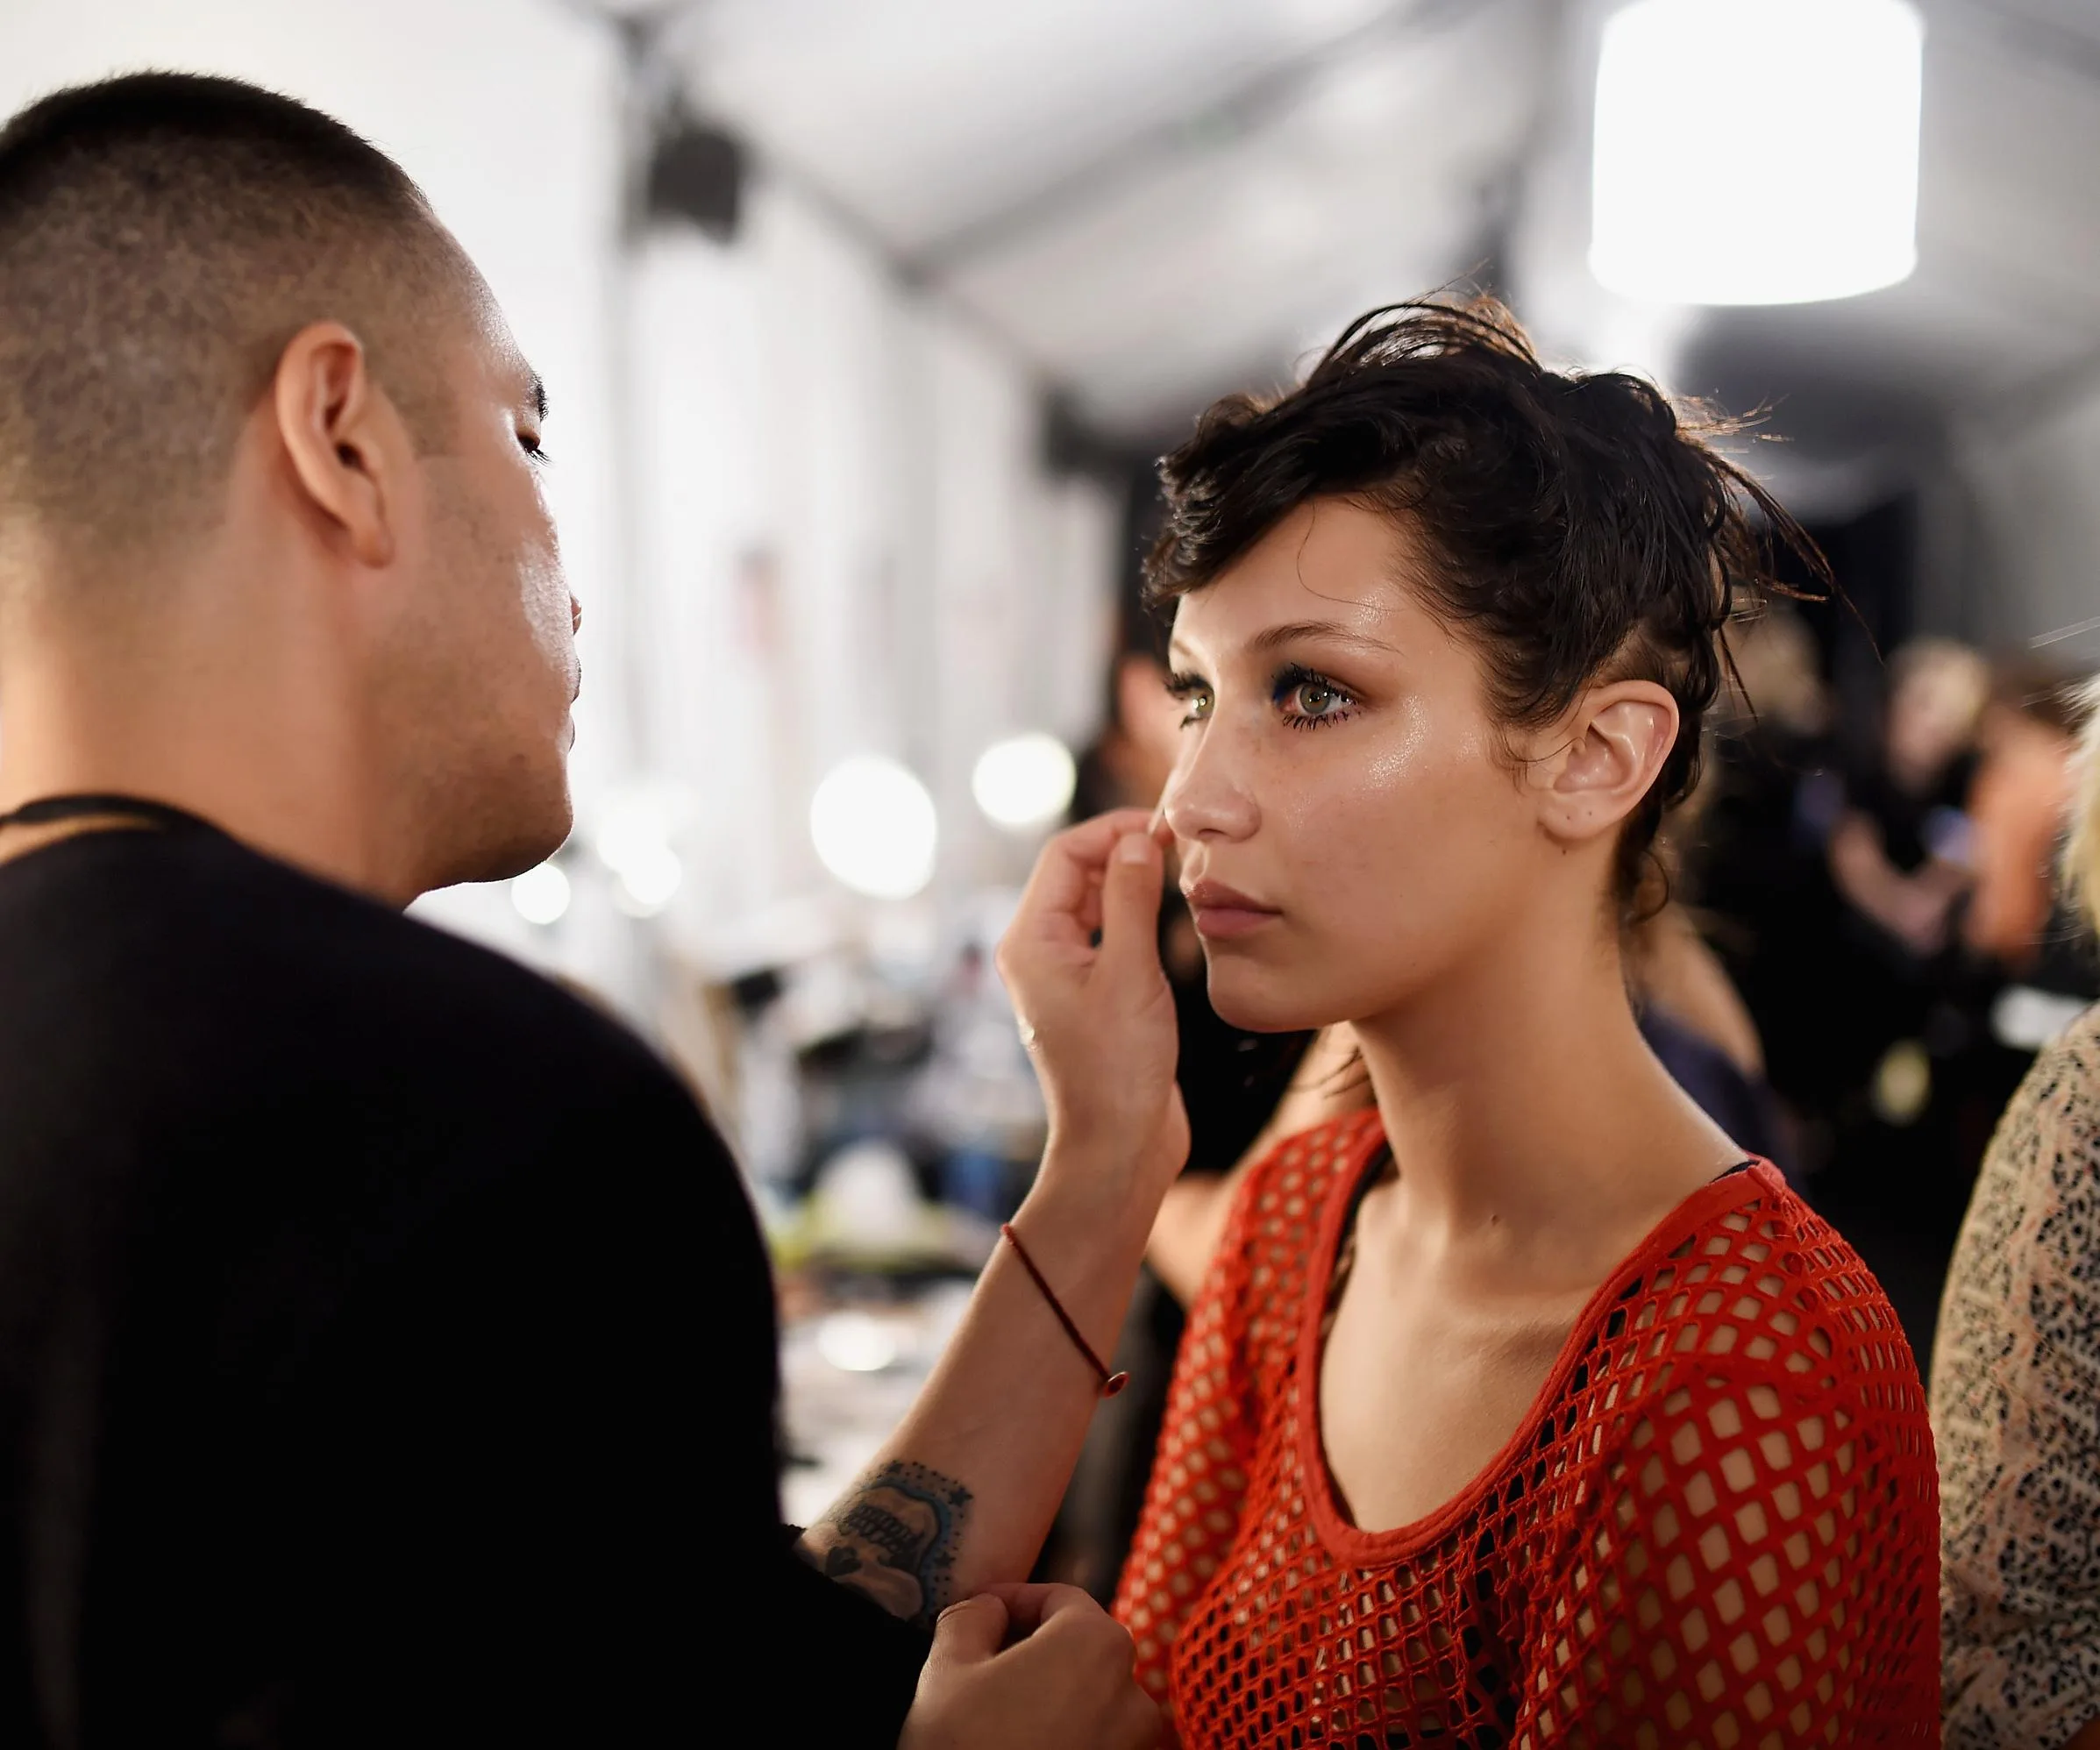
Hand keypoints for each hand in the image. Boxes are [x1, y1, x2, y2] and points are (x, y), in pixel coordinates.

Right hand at [898, 1584, 1159, 1749]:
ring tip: (994, 1715)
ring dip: (1047, 1696)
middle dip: (1031, 1647)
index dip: (1012, 1599)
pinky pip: (1093, 1742)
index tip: (979, 1613)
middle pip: (1078, 1647)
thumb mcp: (946, 1670)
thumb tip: (987, 1610)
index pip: (1058, 1597)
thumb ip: (970, 1617)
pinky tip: (1017, 1744)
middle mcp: (1131, 1691)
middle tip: (980, 1663)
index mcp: (1096, 1643)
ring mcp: (1133, 1746)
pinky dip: (1062, 1737)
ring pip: (1088, 1699)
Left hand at [995, 809, 1188, 1193]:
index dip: (1112, 831)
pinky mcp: (1089, 995)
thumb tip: (1137, 838)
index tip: (1165, 827)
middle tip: (1179, 846)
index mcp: (1030, 940)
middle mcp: (1036, 951)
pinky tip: (1167, 919)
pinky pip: (1106, 935)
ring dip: (1129, 884)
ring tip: (1176, 876)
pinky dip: (1134, 917)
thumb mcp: (1130, 972)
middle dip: (1121, 853)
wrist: (1118, 1145)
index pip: (1064, 854)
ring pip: (1092, 903)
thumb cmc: (1118, 1066)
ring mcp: (1061, 975)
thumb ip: (1130, 898)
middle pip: (1075, 874)